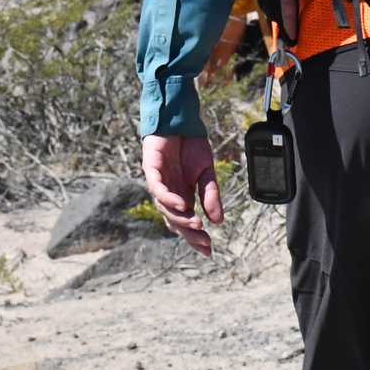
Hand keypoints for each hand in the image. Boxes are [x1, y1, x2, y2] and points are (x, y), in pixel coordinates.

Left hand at [141, 134, 222, 255]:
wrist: (182, 119)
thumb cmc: (191, 146)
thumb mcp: (207, 173)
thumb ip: (210, 195)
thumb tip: (218, 221)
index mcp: (181, 195)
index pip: (185, 222)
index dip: (195, 237)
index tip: (208, 250)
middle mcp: (168, 192)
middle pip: (174, 220)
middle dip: (188, 233)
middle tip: (204, 242)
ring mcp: (158, 182)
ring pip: (164, 208)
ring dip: (180, 218)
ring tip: (196, 225)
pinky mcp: (151, 168)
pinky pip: (157, 188)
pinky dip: (169, 198)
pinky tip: (183, 204)